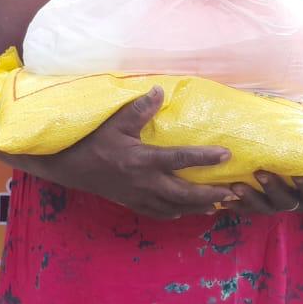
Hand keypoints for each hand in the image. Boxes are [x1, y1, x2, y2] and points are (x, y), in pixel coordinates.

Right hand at [42, 86, 233, 220]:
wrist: (70, 168)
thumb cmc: (93, 143)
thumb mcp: (114, 122)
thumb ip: (139, 109)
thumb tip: (160, 90)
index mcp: (142, 160)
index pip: (179, 159)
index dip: (204, 157)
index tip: (226, 155)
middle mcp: (144, 182)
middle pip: (184, 193)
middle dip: (210, 194)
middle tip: (232, 192)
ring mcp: (139, 196)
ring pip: (175, 207)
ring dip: (198, 207)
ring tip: (219, 204)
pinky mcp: (132, 203)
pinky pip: (159, 213)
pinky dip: (176, 213)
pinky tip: (187, 211)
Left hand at [226, 173, 302, 215]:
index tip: (300, 176)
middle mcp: (302, 202)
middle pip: (288, 203)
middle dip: (273, 189)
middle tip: (260, 173)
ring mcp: (282, 203)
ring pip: (267, 207)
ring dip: (251, 199)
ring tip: (235, 187)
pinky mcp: (265, 201)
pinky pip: (250, 207)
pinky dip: (237, 204)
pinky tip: (221, 200)